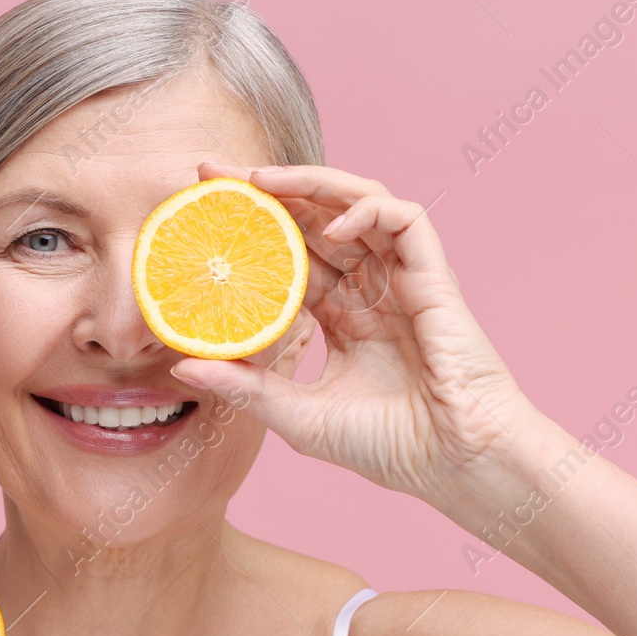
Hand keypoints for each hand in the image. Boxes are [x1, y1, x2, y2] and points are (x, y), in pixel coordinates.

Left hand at [172, 162, 546, 506]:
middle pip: (314, 221)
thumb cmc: (391, 446)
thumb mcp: (298, 415)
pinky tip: (333, 226)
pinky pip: (404, 219)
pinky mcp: (434, 276)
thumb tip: (181, 369)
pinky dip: (368, 210)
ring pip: (356, 204)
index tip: (201, 216)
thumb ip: (245, 388)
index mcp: (343, 318)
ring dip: (310, 184)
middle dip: (266, 191)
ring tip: (259, 180)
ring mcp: (402, 279)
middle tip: (213, 173)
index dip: (249, 233)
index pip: (289, 258)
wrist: (455, 462)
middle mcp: (370, 290)